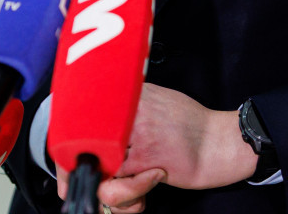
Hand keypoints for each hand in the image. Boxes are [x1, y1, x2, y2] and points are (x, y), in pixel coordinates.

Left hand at [55, 84, 258, 211]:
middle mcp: (128, 110)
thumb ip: (128, 106)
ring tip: (128, 184)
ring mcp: (137, 134)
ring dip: (110, 186)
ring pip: (98, 167)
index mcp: (128, 95)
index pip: (81, 111)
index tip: (64, 158)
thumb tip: (101, 119)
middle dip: (75, 169)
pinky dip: (129, 192)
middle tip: (74, 185)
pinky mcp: (150, 160)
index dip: (65, 139)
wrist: (223, 141)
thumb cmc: (192, 124)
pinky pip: (120, 182)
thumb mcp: (155, 100)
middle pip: (81, 140)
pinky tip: (150, 182)